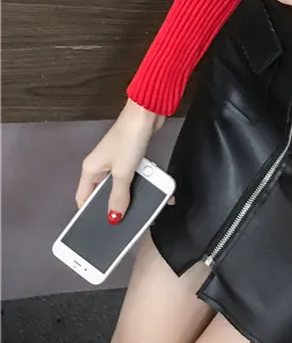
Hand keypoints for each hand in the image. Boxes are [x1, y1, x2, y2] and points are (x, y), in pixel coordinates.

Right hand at [76, 99, 166, 222]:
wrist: (147, 113)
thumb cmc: (129, 140)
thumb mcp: (123, 171)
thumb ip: (118, 196)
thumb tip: (113, 218)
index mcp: (90, 170)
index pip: (83, 198)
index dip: (89, 214)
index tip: (99, 229)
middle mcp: (101, 166)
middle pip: (104, 193)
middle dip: (115, 207)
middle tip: (125, 225)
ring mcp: (117, 160)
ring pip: (123, 184)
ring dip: (134, 195)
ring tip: (145, 211)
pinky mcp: (132, 155)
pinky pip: (135, 174)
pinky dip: (144, 182)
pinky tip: (157, 193)